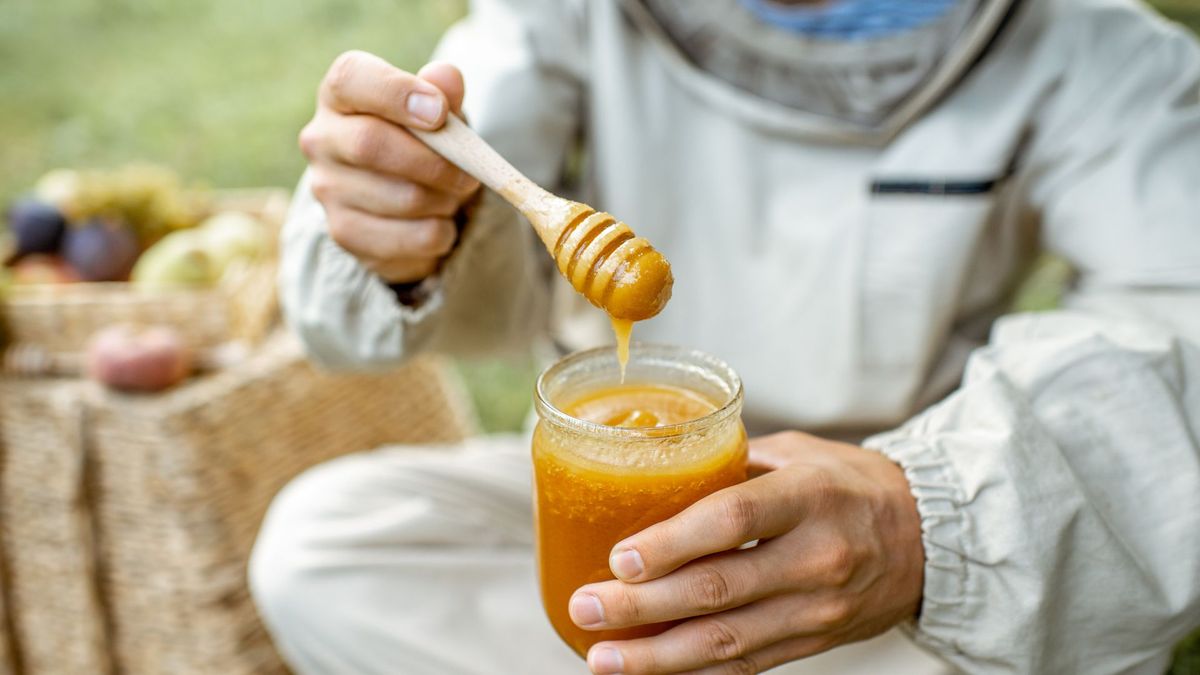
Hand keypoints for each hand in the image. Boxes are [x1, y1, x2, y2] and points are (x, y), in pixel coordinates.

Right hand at [300, 51, 480, 281]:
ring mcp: (327, 189)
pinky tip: (437, 221)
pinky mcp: (345, 233)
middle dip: (434, 162)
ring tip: (451, 195)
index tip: (440, 112)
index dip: (397, 93)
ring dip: (445, 200)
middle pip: (370, 144)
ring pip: (402, 198)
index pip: (351, 80)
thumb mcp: (439, 112)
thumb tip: (446, 78)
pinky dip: (441, 233)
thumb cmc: (424, 140)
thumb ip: (444, 91)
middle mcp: (321, 139)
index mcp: (340, 94)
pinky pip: (412, 237)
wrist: (411, 201)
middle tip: (469, 174)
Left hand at [569, 432, 923, 673]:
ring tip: (601, 657)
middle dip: (642, 607)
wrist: (928, 540)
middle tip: (588, 606)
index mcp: (810, 497)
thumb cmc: (850, 484)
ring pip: (726, 642)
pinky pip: (745, 666)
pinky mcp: (812, 643)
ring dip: (656, 656)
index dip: (672, 543)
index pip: (732, 521)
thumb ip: (732, 463)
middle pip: (717, 590)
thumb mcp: (799, 453)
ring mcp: (817, 610)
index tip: (620, 557)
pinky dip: (694, 673)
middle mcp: (816, 558)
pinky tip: (649, 673)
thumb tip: (653, 467)